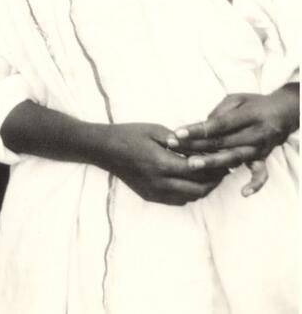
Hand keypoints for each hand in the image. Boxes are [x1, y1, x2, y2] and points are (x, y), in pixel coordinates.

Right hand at [100, 122, 226, 205]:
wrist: (104, 149)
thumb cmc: (130, 134)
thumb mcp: (156, 131)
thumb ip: (181, 142)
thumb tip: (204, 149)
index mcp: (162, 163)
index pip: (198, 170)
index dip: (215, 167)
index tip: (226, 159)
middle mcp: (160, 183)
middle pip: (198, 189)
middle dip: (214, 181)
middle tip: (224, 170)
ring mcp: (155, 193)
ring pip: (189, 197)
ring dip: (203, 188)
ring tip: (211, 175)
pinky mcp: (150, 197)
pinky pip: (177, 200)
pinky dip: (189, 193)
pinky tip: (192, 181)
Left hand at [168, 86, 298, 195]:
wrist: (283, 113)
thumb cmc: (254, 104)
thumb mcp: (236, 99)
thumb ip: (220, 112)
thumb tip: (202, 125)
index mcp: (249, 115)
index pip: (219, 124)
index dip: (198, 129)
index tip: (178, 132)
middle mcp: (255, 133)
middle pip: (223, 142)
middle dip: (196, 145)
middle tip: (174, 146)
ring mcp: (260, 148)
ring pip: (235, 158)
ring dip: (213, 162)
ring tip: (192, 164)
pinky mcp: (264, 158)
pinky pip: (261, 174)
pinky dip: (255, 184)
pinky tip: (243, 192)